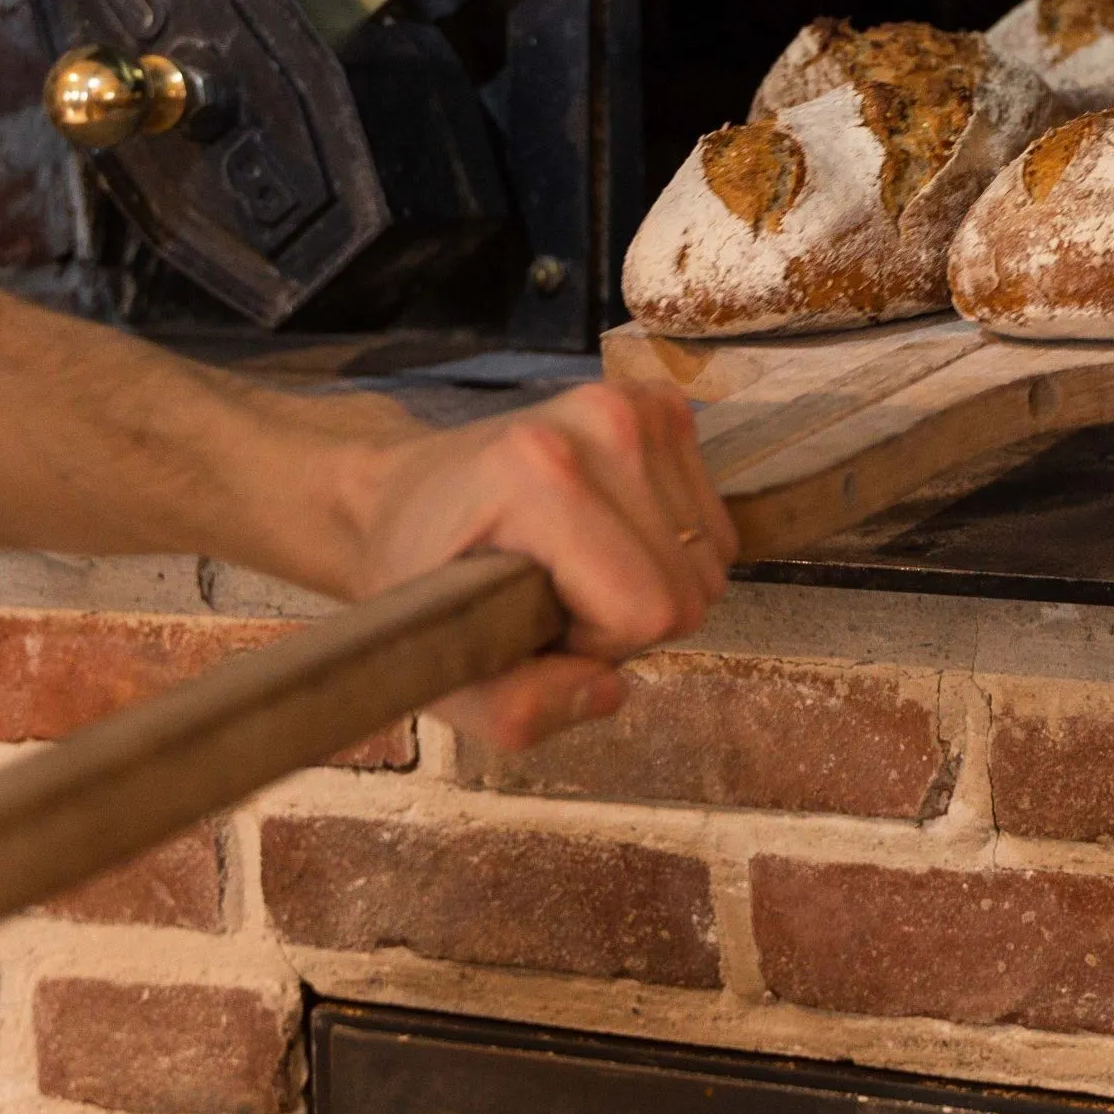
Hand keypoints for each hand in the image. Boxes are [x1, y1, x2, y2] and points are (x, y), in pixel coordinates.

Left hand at [287, 378, 733, 751]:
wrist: (399, 495)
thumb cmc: (417, 581)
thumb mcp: (443, 672)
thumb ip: (518, 710)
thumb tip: (609, 690)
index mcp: (540, 475)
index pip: (650, 608)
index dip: (602, 644)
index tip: (541, 624)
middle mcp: (601, 422)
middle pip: (693, 584)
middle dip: (633, 615)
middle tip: (557, 599)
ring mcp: (637, 403)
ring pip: (714, 552)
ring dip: (654, 580)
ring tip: (577, 567)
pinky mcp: (660, 403)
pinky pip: (712, 518)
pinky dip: (668, 545)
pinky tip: (606, 536)